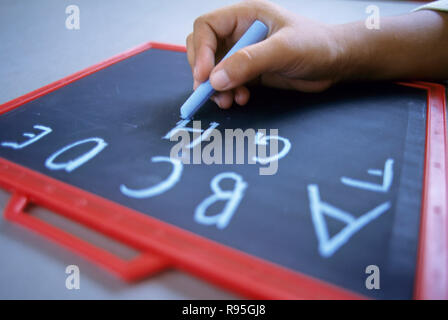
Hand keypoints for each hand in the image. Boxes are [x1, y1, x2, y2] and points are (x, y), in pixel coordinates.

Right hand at [186, 0, 343, 108]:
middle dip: (204, 73)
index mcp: (245, 16)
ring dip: (215, 88)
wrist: (336, 63)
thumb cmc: (316, 45)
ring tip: (228, 101)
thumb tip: (215, 79)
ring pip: (213, 70)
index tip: (204, 76)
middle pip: (204, 49)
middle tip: (210, 92)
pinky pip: (228, 83)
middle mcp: (240, 33)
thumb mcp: (283, 50)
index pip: (206, 27)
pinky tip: (241, 99)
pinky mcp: (249, 72)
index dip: (200, 51)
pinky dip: (228, 93)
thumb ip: (249, 61)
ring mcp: (243, 54)